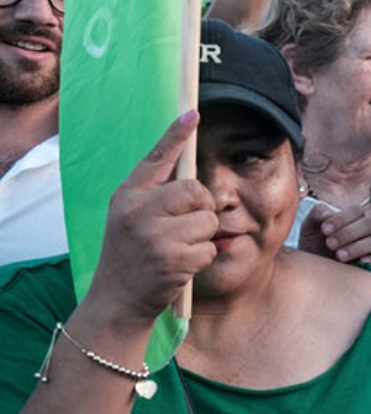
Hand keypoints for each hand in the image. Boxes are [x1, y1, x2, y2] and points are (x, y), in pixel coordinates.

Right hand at [88, 111, 217, 318]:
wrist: (117, 301)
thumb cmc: (130, 255)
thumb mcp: (130, 218)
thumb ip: (154, 194)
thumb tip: (187, 165)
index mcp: (127, 196)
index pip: (156, 158)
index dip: (176, 135)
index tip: (193, 112)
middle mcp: (137, 211)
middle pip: (197, 190)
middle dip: (203, 207)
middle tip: (187, 225)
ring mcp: (154, 236)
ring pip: (208, 220)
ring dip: (202, 237)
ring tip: (178, 249)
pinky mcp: (172, 259)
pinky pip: (209, 247)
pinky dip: (202, 258)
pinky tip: (180, 266)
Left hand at [298, 202, 370, 268]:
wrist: (314, 274)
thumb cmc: (313, 249)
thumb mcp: (310, 229)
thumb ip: (317, 215)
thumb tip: (329, 213)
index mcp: (353, 220)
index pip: (357, 212)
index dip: (342, 218)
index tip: (324, 230)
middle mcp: (368, 233)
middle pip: (370, 224)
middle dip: (349, 233)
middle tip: (330, 244)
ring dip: (359, 247)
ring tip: (339, 256)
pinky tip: (361, 264)